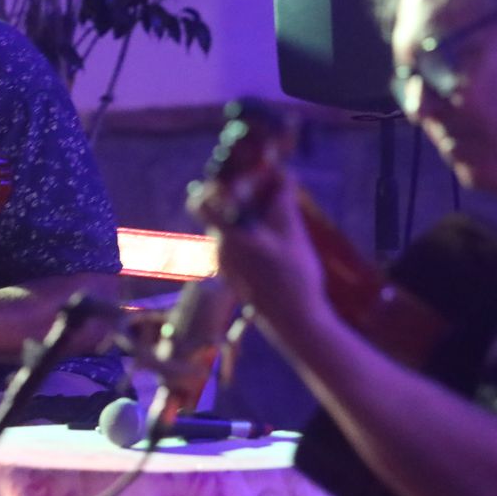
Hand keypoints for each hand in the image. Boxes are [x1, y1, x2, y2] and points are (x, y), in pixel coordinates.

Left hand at [185, 171, 328, 331]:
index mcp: (230, 237)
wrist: (295, 322)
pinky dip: (249, 228)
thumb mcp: (293, 235)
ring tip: (275, 203)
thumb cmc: (295, 279)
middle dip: (238, 193)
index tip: (242, 175)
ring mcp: (226, 261)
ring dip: (246, 210)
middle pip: (217, 209)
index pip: (201, 202)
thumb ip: (283, 202)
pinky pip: (235, 240)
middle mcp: (221, 249)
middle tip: (265, 185)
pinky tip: (274, 228)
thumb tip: (283, 173)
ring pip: (228, 224)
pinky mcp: (234, 270)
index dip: (216, 183)